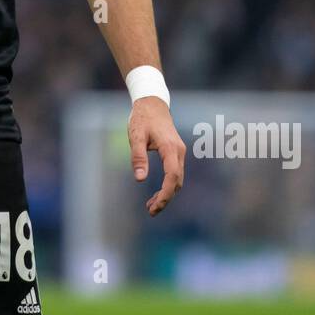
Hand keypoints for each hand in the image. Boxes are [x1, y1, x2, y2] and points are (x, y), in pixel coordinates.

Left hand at [128, 97, 185, 215]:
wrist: (152, 104)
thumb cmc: (142, 118)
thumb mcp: (135, 136)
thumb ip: (138, 157)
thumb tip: (140, 179)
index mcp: (170, 148)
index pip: (172, 176)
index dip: (165, 194)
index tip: (156, 206)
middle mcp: (179, 152)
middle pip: (177, 181)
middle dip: (165, 198)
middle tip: (150, 211)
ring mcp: (179, 152)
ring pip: (177, 179)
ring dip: (166, 194)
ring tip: (151, 207)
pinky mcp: (176, 153)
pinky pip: (174, 174)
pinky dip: (167, 186)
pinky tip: (156, 195)